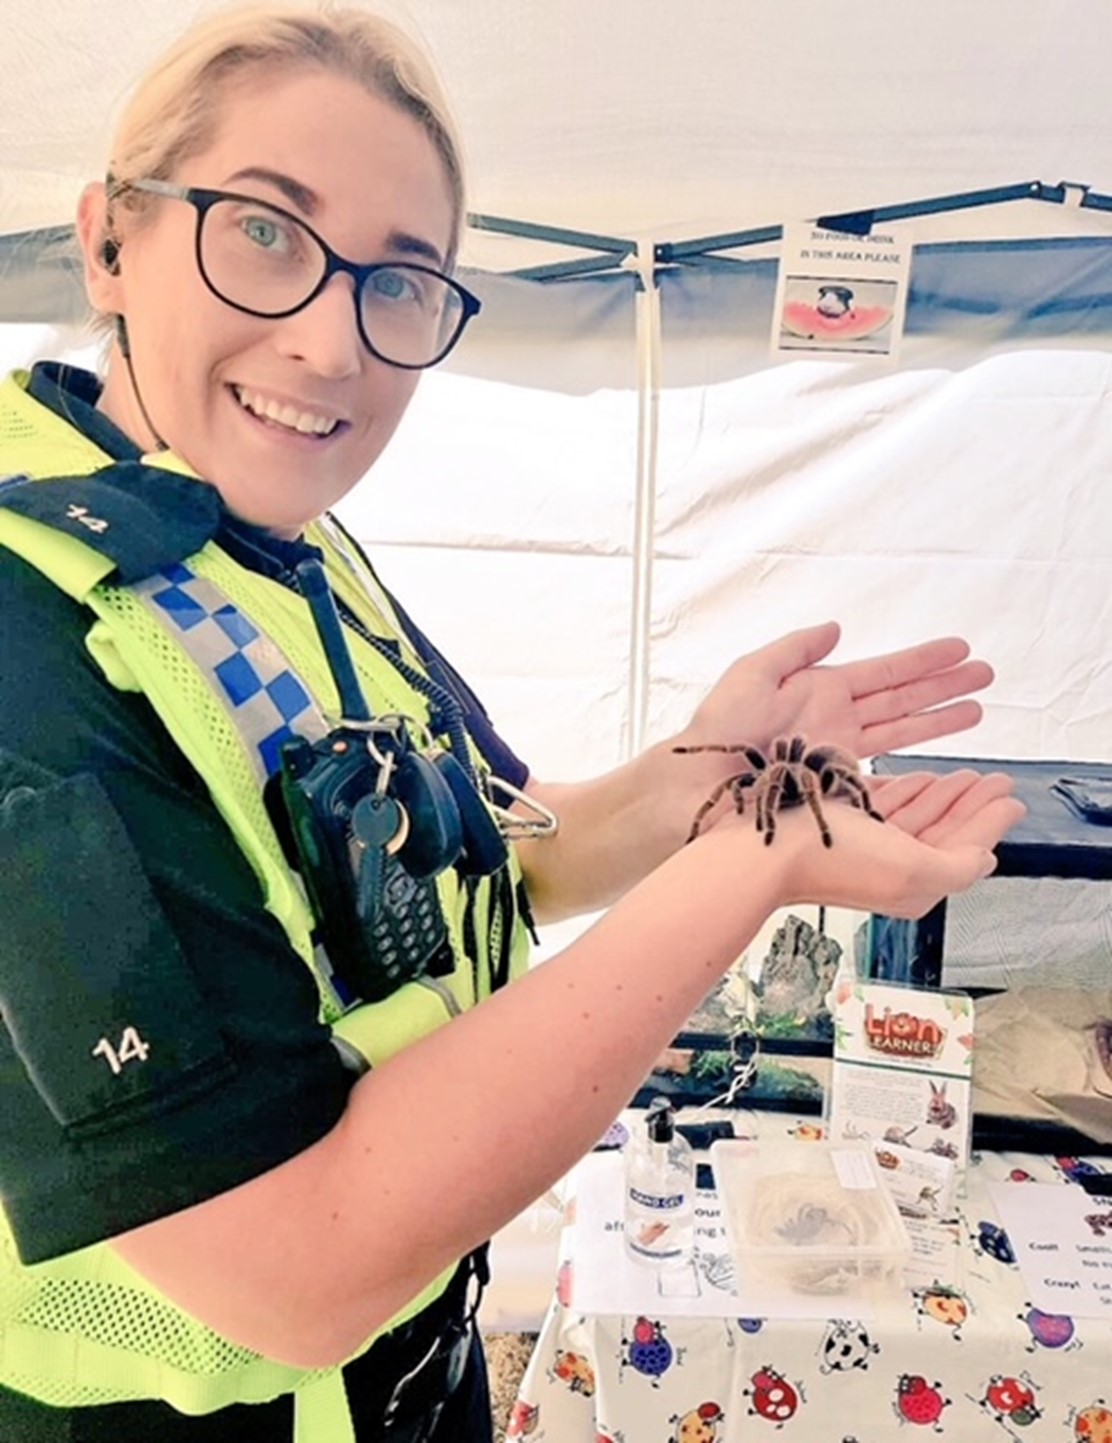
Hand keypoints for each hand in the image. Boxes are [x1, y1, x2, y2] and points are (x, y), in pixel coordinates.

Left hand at [681, 621, 993, 761]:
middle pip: (905, 700)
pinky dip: (917, 770)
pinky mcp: (839, 788)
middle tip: (985, 675)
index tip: (958, 649)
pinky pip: (887, 775)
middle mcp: (836, 723)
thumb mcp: (753, 672)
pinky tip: (942, 765)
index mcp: (820, 691)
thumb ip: (796, 648)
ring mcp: (840, 756)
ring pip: (904, 732)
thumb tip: (835, 628)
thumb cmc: (716, 731)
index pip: (885, 672)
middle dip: (946, 687)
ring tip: (978, 708)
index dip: (923, 661)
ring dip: (941, 720)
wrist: (700, 784)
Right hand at [766, 768, 1024, 918]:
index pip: (966, 850)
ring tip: (964, 777)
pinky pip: (887, 807)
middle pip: (945, 832)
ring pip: (918, 818)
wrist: (764, 847)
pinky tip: (916, 778)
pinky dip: (908, 791)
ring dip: (944, 794)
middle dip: (972, 804)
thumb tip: (987, 857)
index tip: (1011, 797)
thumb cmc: (830, 856)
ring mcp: (866, 847)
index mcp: (912, 886)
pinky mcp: (844, 826)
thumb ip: (960, 864)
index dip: (990, 821)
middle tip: (996, 780)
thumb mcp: (914, 866)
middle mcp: (891, 870)